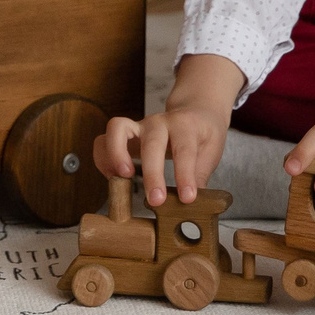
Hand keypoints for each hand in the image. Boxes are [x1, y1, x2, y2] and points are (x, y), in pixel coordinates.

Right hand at [95, 53, 244, 206]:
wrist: (194, 110)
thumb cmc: (202, 133)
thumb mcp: (212, 150)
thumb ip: (200, 175)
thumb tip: (191, 204)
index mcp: (185, 126)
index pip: (185, 150)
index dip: (185, 175)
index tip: (187, 198)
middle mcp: (159, 122)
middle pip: (151, 143)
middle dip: (151, 173)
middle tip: (156, 200)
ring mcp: (138, 125)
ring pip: (117, 129)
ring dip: (116, 154)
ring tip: (123, 178)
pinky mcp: (124, 134)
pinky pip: (103, 140)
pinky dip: (103, 158)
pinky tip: (112, 177)